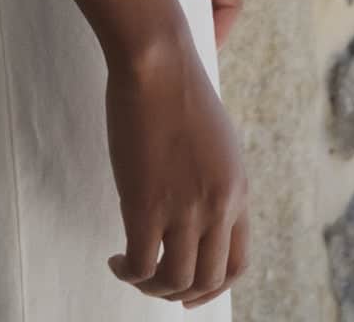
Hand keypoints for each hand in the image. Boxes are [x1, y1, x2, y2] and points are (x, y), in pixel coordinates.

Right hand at [104, 32, 249, 304]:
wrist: (157, 60)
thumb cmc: (178, 88)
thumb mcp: (217, 140)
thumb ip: (215, 179)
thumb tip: (198, 209)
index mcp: (237, 190)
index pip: (237, 263)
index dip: (212, 287)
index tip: (189, 289)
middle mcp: (218, 204)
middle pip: (209, 279)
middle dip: (181, 294)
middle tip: (156, 287)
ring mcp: (185, 207)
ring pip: (175, 279)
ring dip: (152, 287)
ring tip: (131, 271)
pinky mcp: (148, 203)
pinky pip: (141, 263)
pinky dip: (128, 272)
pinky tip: (116, 260)